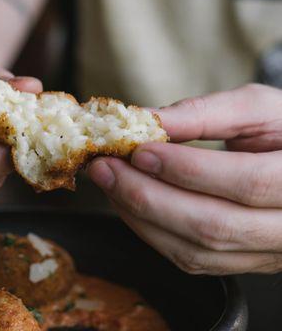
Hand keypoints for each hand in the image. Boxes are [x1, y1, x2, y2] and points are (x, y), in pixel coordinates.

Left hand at [88, 83, 281, 274]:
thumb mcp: (258, 109)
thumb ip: (205, 113)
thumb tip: (146, 119)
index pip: (248, 182)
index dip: (189, 170)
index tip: (140, 151)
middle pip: (214, 225)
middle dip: (148, 196)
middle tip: (105, 168)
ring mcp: (268, 253)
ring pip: (198, 251)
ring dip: (141, 217)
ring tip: (109, 183)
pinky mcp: (243, 262)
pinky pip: (192, 261)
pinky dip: (151, 233)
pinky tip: (128, 204)